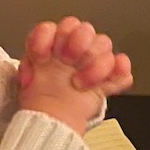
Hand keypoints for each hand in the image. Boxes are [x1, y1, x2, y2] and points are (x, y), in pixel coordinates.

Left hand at [16, 17, 133, 132]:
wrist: (53, 123)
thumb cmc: (40, 99)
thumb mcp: (27, 76)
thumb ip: (31, 61)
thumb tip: (37, 57)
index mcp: (56, 43)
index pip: (55, 26)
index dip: (49, 37)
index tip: (42, 56)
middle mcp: (77, 49)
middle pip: (85, 29)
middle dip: (77, 42)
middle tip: (68, 60)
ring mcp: (94, 62)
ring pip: (104, 45)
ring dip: (94, 64)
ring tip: (80, 83)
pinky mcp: (109, 79)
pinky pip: (122, 68)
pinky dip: (118, 71)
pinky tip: (105, 81)